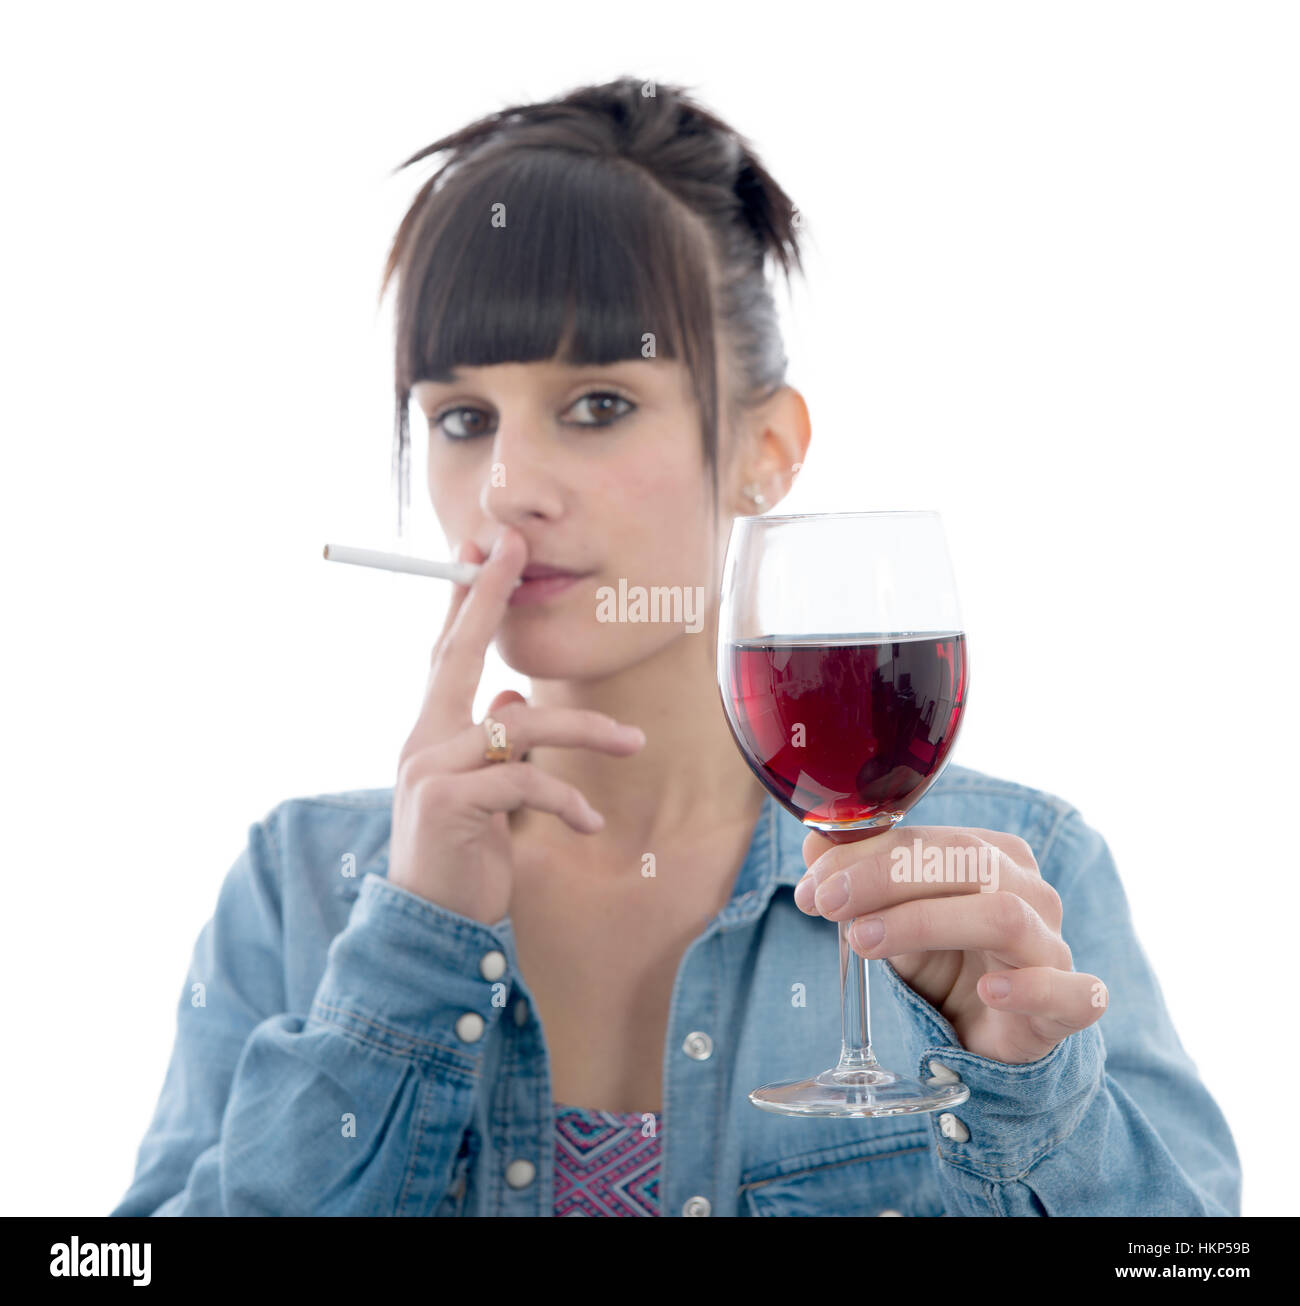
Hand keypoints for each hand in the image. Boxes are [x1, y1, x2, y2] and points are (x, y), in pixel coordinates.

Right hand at [388, 526, 646, 924]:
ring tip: (635, 743)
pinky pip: (524, 780)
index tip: (482, 551)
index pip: (448, 654)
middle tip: (517, 549)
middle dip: (488, 597)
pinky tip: (590, 823)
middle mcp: (423, 740)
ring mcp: (430, 768)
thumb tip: (509, 700)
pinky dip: (566, 798)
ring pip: (521, 723)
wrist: (430, 927)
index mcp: (432, 734)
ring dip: (586, 729)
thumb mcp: (486, 796)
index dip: (466, 601)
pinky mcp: (449, 801)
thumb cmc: (462, 859)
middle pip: (459, 654)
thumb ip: (498, 748)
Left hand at [795, 825, 1107, 1063]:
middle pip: (964, 863)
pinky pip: (1068, 991)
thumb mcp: (892, 916)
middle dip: (885, 879)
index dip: (863, 857)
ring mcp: (1054, 945)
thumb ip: (857, 877)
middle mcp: (1030, 890)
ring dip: (926, 923)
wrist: (990, 1033)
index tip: (812, 885)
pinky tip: (986, 993)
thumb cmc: (944, 960)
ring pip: (1003, 917)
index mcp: (992, 855)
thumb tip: (812, 842)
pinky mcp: (1071, 1004)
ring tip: (865, 942)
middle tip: (827, 905)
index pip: (927, 838)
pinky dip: (1028, 989)